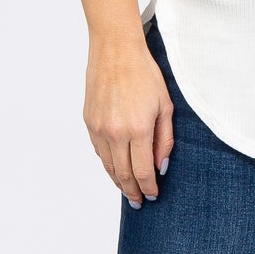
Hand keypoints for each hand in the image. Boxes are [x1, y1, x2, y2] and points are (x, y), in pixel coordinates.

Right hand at [84, 37, 173, 205]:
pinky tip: (115, 168)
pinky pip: (99, 151)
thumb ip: (165, 140)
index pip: (143, 171)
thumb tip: (161, 166)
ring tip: (127, 190)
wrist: (115, 50)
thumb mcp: (165, 105)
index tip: (152, 196)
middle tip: (138, 202)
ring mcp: (99, 128)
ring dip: (118, 181)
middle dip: (132, 191)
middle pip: (123, 174)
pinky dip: (107, 163)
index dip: (148, 188)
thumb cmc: (144, 73)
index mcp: (139, 129)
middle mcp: (116, 132)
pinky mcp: (89, 121)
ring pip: (108, 165)